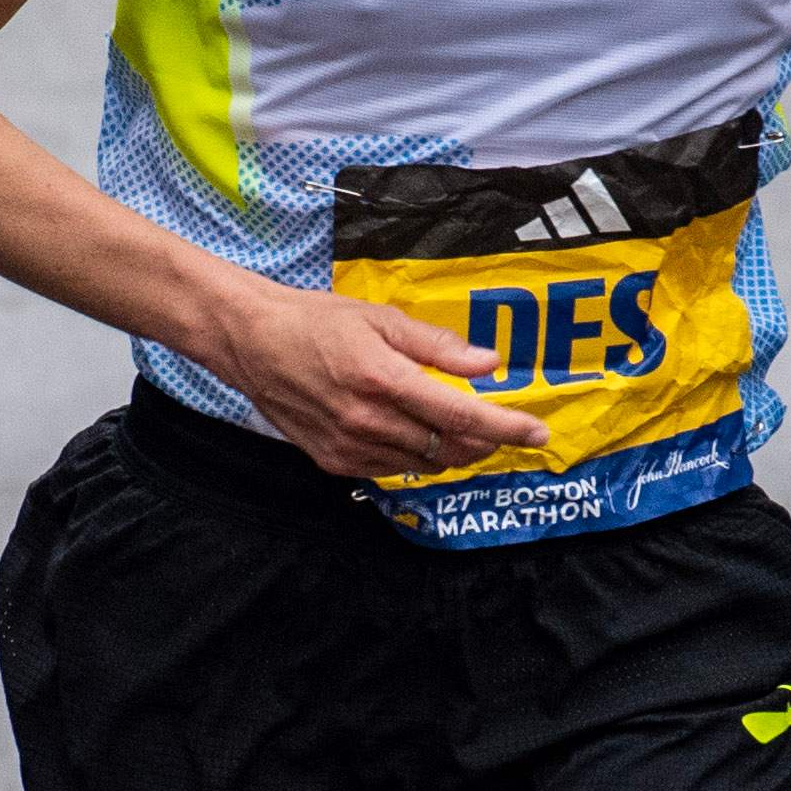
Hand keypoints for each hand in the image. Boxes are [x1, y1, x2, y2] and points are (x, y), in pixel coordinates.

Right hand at [193, 281, 553, 476]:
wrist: (252, 342)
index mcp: (383, 378)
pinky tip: (413, 435)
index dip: (506, 426)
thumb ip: (437, 346)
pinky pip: (391, 470)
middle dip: (485, 441)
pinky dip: (414, 457)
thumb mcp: (381, 319)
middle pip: (449, 447)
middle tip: (502, 426)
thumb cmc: (318, 322)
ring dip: (451, 451)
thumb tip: (488, 364)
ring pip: (423, 464)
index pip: (460, 414)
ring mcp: (349, 446)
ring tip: (458, 428)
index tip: (538, 433)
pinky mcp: (332, 461)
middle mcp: (367, 420)